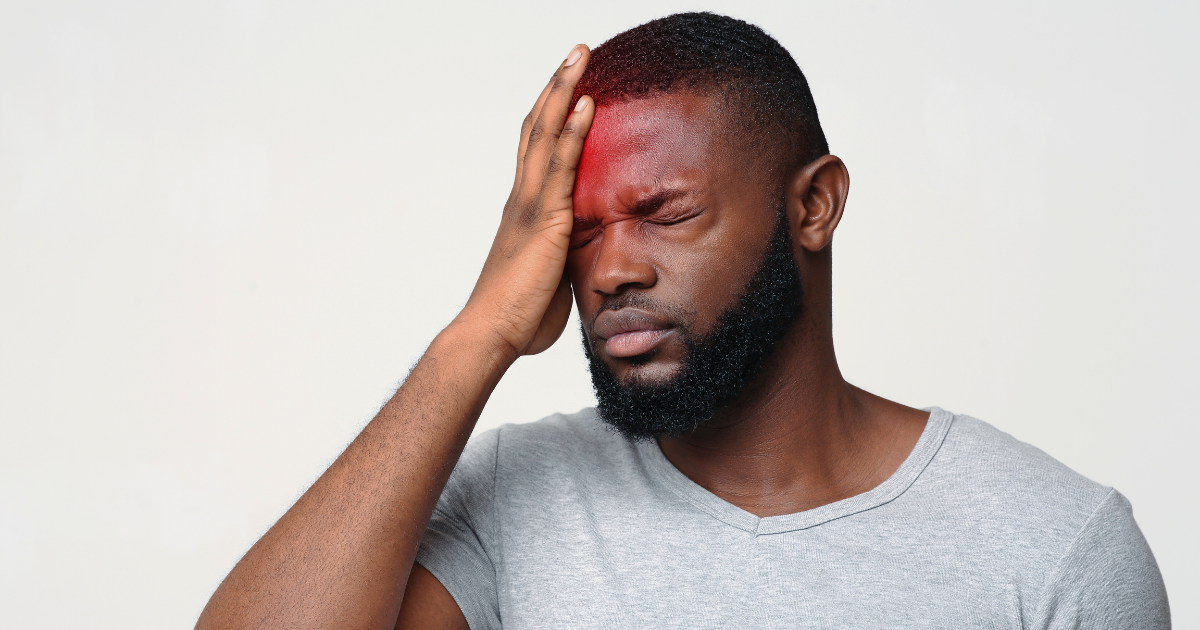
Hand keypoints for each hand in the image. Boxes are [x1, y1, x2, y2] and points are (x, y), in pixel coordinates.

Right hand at [456, 45, 593, 357]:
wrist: (492, 335)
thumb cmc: (517, 318)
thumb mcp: (547, 279)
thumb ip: (561, 259)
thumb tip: (577, 262)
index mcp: (522, 212)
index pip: (535, 151)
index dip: (550, 115)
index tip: (566, 86)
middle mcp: (522, 199)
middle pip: (536, 128)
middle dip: (556, 87)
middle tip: (575, 52)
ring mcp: (530, 206)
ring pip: (545, 134)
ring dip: (563, 91)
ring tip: (580, 55)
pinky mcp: (545, 220)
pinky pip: (562, 166)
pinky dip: (574, 132)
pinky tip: (587, 104)